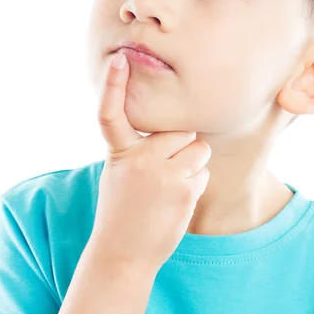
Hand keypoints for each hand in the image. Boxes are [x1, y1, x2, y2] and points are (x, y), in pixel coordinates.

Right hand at [89, 52, 210, 273]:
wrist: (122, 254)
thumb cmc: (123, 208)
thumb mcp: (120, 172)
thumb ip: (139, 147)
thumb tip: (177, 130)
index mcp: (119, 151)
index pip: (111, 113)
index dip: (113, 85)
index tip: (119, 59)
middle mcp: (139, 159)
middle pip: (181, 130)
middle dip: (180, 146)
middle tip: (164, 170)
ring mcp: (162, 175)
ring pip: (198, 149)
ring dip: (191, 165)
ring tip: (169, 186)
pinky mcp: (183, 192)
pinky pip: (203, 173)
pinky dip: (194, 185)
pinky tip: (175, 201)